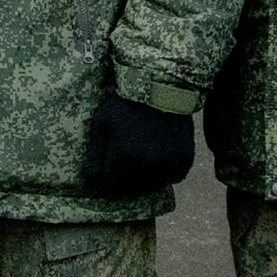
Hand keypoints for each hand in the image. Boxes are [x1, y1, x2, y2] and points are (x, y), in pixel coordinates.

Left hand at [78, 94, 196, 197]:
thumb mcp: (101, 124)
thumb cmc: (125, 105)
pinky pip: (172, 177)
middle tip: (126, 156)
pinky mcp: (184, 160)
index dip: (105, 178)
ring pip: (152, 184)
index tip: (107, 168)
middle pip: (130, 188)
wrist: (161, 88)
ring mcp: (167, 163)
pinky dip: (166, 170)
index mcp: (124, 155)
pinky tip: (160, 153)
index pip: (109, 185)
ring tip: (143, 152)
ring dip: (145, 175)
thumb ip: (95, 155)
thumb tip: (92, 181)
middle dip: (124, 178)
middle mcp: (147, 164)